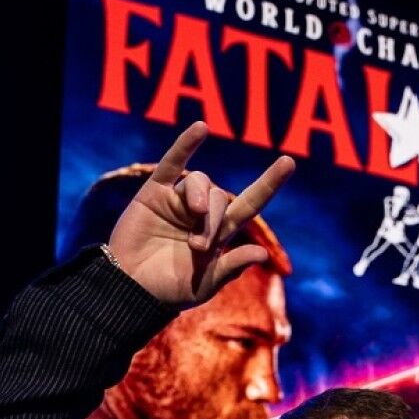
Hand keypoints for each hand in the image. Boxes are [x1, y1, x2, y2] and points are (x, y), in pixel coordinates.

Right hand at [105, 122, 293, 307]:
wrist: (130, 287)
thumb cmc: (168, 290)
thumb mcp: (204, 285)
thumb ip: (230, 267)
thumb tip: (262, 254)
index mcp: (219, 233)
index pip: (250, 203)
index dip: (268, 184)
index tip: (288, 162)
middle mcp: (202, 212)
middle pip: (219, 197)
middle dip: (211, 220)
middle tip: (196, 248)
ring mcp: (179, 200)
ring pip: (199, 182)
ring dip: (199, 198)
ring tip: (190, 219)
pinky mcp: (155, 192)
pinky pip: (173, 162)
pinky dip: (186, 144)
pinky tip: (201, 128)